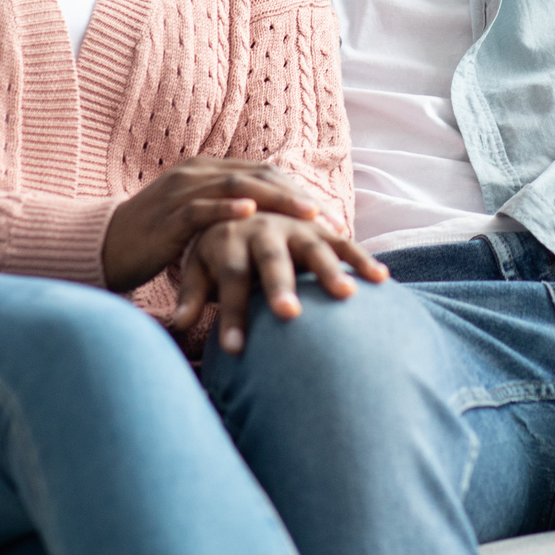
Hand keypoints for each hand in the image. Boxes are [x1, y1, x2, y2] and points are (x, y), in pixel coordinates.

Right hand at [102, 158, 335, 293]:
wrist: (104, 246)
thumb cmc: (156, 239)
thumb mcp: (198, 221)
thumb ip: (228, 214)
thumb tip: (272, 228)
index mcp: (207, 171)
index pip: (263, 173)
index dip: (298, 191)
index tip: (331, 216)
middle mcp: (197, 174)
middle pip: (258, 175)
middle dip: (297, 196)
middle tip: (330, 217)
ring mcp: (180, 192)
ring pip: (237, 187)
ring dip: (277, 200)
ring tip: (308, 213)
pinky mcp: (166, 216)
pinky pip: (201, 209)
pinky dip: (228, 209)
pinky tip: (253, 214)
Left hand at [175, 212, 386, 354]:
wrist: (245, 204)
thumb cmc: (219, 252)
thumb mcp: (199, 270)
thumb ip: (192, 296)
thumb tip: (174, 326)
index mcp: (227, 239)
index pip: (229, 280)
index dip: (231, 313)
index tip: (234, 350)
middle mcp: (262, 228)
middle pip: (271, 260)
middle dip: (280, 287)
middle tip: (288, 316)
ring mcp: (294, 225)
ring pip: (312, 247)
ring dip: (329, 270)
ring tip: (346, 296)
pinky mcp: (319, 226)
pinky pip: (343, 243)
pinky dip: (361, 259)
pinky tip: (380, 280)